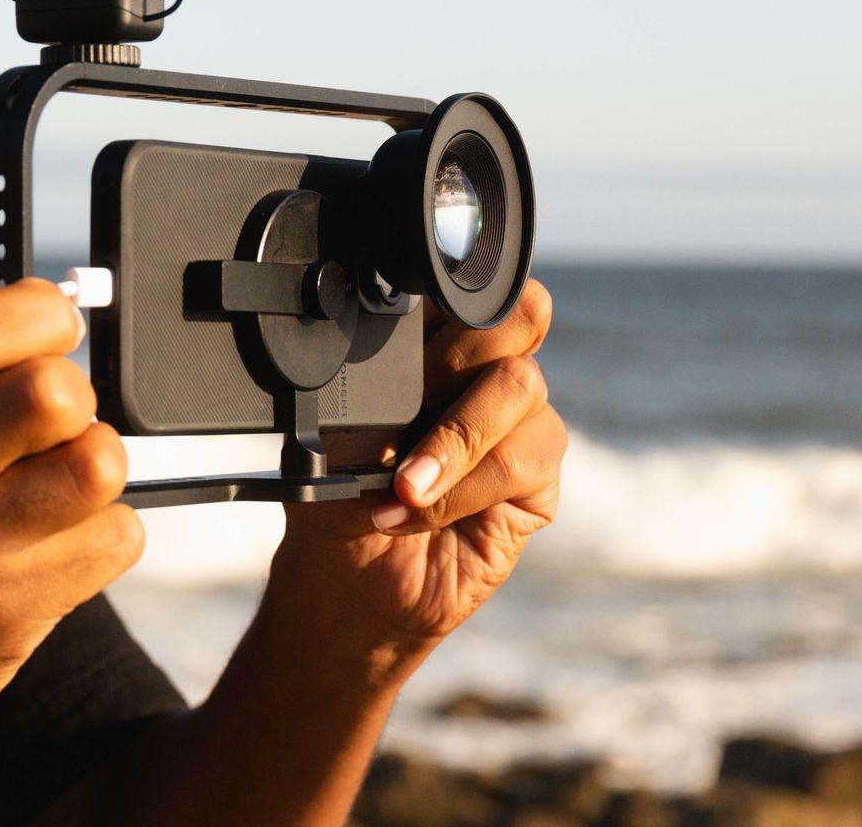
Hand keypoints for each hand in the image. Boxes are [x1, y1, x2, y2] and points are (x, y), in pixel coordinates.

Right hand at [0, 272, 141, 754]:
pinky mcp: (10, 609)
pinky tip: (58, 542)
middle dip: (75, 395)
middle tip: (54, 420)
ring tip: (60, 481)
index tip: (52, 324)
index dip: (35, 312)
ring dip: (96, 463)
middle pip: (51, 393)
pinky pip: (115, 538)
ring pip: (97, 464)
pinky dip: (106, 533)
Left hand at [268, 279, 563, 660]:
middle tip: (409, 406)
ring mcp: (518, 419)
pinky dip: (463, 487)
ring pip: (520, 386)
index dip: (452, 292)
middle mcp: (486, 367)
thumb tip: (367, 363)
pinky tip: (416, 509)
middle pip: (517, 315)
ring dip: (454, 439)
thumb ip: (357, 387)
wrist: (349, 578)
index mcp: (434, 338)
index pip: (465, 284)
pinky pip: (521, 459)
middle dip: (457, 358)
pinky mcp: (537, 478)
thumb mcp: (325, 432)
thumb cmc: (335, 495)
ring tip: (403, 485)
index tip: (416, 322)